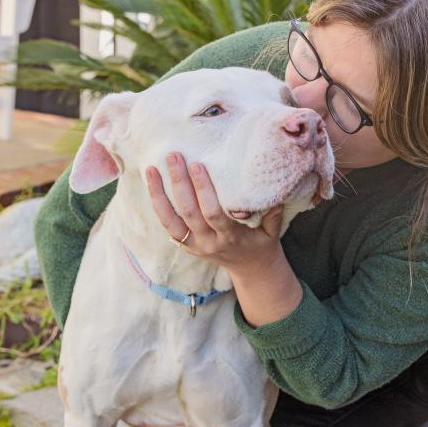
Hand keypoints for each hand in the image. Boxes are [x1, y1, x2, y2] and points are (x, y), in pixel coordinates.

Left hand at [146, 152, 284, 274]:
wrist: (250, 270)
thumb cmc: (261, 243)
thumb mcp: (272, 232)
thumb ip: (272, 213)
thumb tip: (276, 187)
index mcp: (231, 237)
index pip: (213, 213)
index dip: (203, 190)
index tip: (198, 165)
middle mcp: (209, 242)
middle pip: (189, 212)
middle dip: (179, 183)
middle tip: (174, 156)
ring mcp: (194, 245)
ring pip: (170, 220)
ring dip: (159, 194)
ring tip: (151, 169)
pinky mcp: (185, 244)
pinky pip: (166, 224)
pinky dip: (157, 204)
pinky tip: (152, 183)